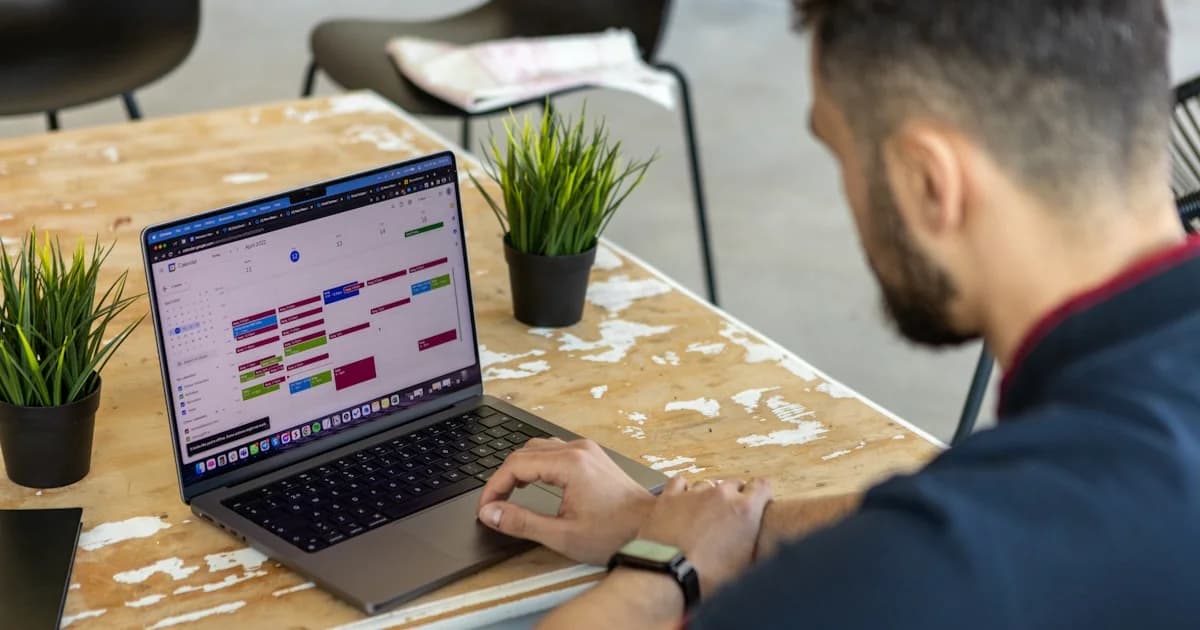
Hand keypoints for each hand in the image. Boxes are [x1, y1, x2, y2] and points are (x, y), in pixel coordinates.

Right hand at [477, 438, 654, 565]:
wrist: (651, 530)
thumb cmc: (614, 534)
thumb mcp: (562, 534)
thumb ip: (521, 522)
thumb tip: (490, 513)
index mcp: (570, 464)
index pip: (515, 465)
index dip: (494, 487)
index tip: (486, 509)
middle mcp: (578, 450)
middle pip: (524, 452)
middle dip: (503, 477)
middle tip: (493, 504)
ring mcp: (587, 451)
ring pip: (539, 448)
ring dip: (519, 468)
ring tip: (507, 494)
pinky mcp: (592, 457)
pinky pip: (554, 451)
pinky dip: (536, 465)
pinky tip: (532, 483)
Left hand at [637, 476, 771, 595]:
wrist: (668, 574)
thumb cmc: (708, 577)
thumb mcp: (744, 565)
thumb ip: (751, 542)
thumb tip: (752, 541)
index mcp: (745, 510)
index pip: (762, 485)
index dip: (762, 494)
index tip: (758, 504)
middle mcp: (722, 495)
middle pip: (734, 484)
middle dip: (735, 497)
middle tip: (728, 518)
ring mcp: (694, 493)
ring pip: (708, 484)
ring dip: (709, 497)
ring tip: (703, 516)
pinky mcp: (669, 496)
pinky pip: (680, 483)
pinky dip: (683, 490)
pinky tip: (682, 502)